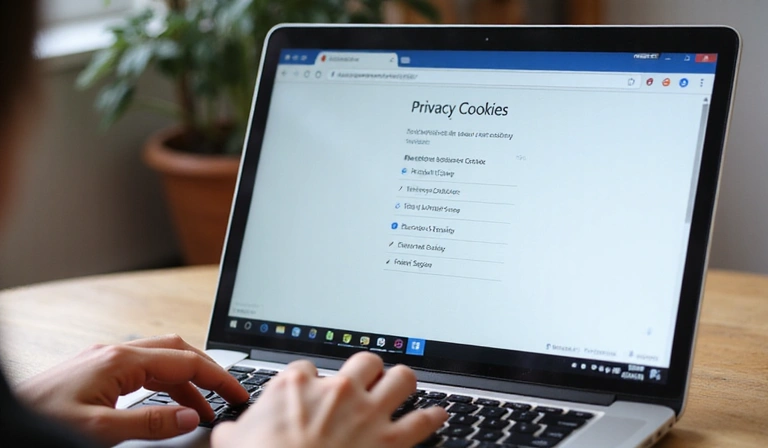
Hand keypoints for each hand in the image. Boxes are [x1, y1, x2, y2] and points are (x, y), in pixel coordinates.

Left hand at [15, 334, 248, 445]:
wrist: (2, 420)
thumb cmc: (38, 421)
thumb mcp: (98, 431)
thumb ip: (149, 422)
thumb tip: (191, 417)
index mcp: (119, 361)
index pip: (184, 362)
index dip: (218, 378)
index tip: (239, 393)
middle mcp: (114, 353)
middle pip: (177, 351)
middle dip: (207, 371)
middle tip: (229, 395)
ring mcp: (104, 360)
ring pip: (160, 360)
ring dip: (186, 381)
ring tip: (203, 409)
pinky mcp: (95, 371)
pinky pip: (142, 370)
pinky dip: (164, 384)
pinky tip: (167, 403)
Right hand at [212, 351, 447, 447]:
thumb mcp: (233, 443)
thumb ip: (236, 430)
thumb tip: (229, 432)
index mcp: (297, 386)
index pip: (309, 368)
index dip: (314, 381)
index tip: (315, 392)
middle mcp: (337, 391)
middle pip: (365, 360)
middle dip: (367, 370)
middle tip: (366, 382)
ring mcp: (366, 413)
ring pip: (401, 377)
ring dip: (402, 383)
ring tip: (401, 388)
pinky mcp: (389, 441)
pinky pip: (422, 421)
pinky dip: (432, 417)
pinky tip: (437, 415)